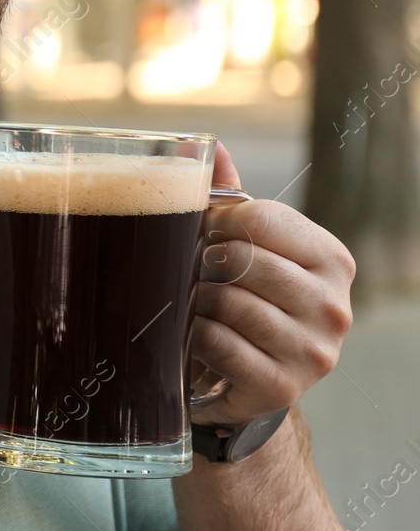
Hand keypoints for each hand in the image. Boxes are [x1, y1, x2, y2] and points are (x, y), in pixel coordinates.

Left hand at [189, 143, 355, 427]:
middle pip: (244, 261)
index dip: (218, 221)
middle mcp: (334, 305)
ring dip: (197, 301)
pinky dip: (197, 337)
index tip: (205, 233)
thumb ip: (225, 195)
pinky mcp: (282, 385)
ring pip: (229, 304)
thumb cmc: (246, 294)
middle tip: (197, 272)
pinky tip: (200, 336)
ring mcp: (313, 350)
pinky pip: (219, 345)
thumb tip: (198, 144)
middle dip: (205, 263)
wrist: (252, 377)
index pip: (263, 219)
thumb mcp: (245, 244)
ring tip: (198, 304)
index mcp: (331, 258)